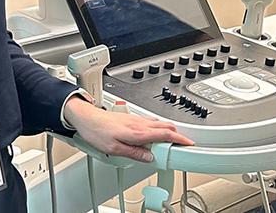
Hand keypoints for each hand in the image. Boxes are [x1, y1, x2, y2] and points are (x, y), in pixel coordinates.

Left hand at [64, 98, 193, 161]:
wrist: (86, 118)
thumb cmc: (97, 132)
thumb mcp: (114, 149)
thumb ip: (134, 153)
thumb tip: (149, 157)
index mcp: (138, 132)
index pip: (165, 134)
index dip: (179, 139)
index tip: (189, 143)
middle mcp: (140, 123)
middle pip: (166, 126)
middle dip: (177, 135)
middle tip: (182, 144)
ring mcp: (137, 119)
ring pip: (159, 123)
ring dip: (168, 130)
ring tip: (171, 141)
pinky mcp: (132, 118)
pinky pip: (151, 121)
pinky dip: (159, 127)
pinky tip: (154, 133)